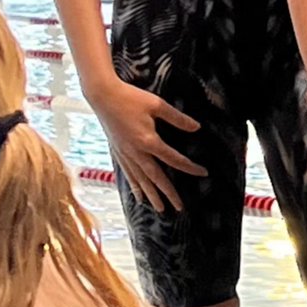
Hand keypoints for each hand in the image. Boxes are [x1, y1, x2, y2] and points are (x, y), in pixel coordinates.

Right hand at [88, 77, 206, 213]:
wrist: (103, 97)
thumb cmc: (131, 98)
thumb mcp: (158, 105)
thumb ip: (177, 118)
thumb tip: (196, 128)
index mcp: (148, 141)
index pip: (174, 159)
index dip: (190, 167)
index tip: (203, 173)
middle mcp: (136, 152)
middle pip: (156, 178)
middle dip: (168, 193)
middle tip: (179, 207)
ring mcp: (126, 154)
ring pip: (141, 180)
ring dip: (151, 195)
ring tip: (160, 209)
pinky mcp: (118, 153)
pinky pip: (129, 175)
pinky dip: (135, 187)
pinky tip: (139, 196)